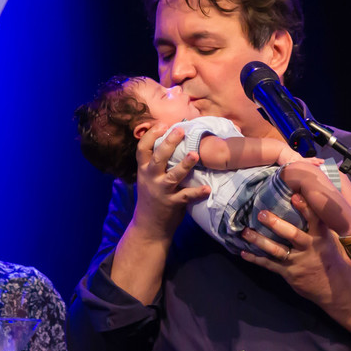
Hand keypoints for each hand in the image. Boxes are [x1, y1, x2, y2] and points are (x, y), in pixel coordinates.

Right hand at [130, 124, 209, 239]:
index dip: (151, 135)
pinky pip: (186, 196)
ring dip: (184, 165)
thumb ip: (155, 163)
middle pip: (158, 157)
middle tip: (181, 129)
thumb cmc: (152, 197)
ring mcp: (161, 191)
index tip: (162, 124)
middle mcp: (150, 178)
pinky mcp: (172, 204)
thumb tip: (169, 140)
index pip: (142, 148)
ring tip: (195, 155)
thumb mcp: (148, 178)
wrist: (148, 227)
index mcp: (144, 170)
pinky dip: (197, 192)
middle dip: (169, 142)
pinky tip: (208, 189)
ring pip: (172, 176)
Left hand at [240, 194, 350, 347]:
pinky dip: (256, 259)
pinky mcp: (289, 274)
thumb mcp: (333, 241)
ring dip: (259, 240)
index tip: (294, 196)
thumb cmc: (335, 260)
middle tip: (261, 214)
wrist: (338, 290)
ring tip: (245, 232)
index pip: (315, 220)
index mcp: (322, 238)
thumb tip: (309, 204)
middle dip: (276, 224)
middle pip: (292, 234)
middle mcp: (309, 248)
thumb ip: (321, 226)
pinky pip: (270, 265)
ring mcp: (298, 262)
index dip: (305, 208)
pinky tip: (243, 253)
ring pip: (276, 250)